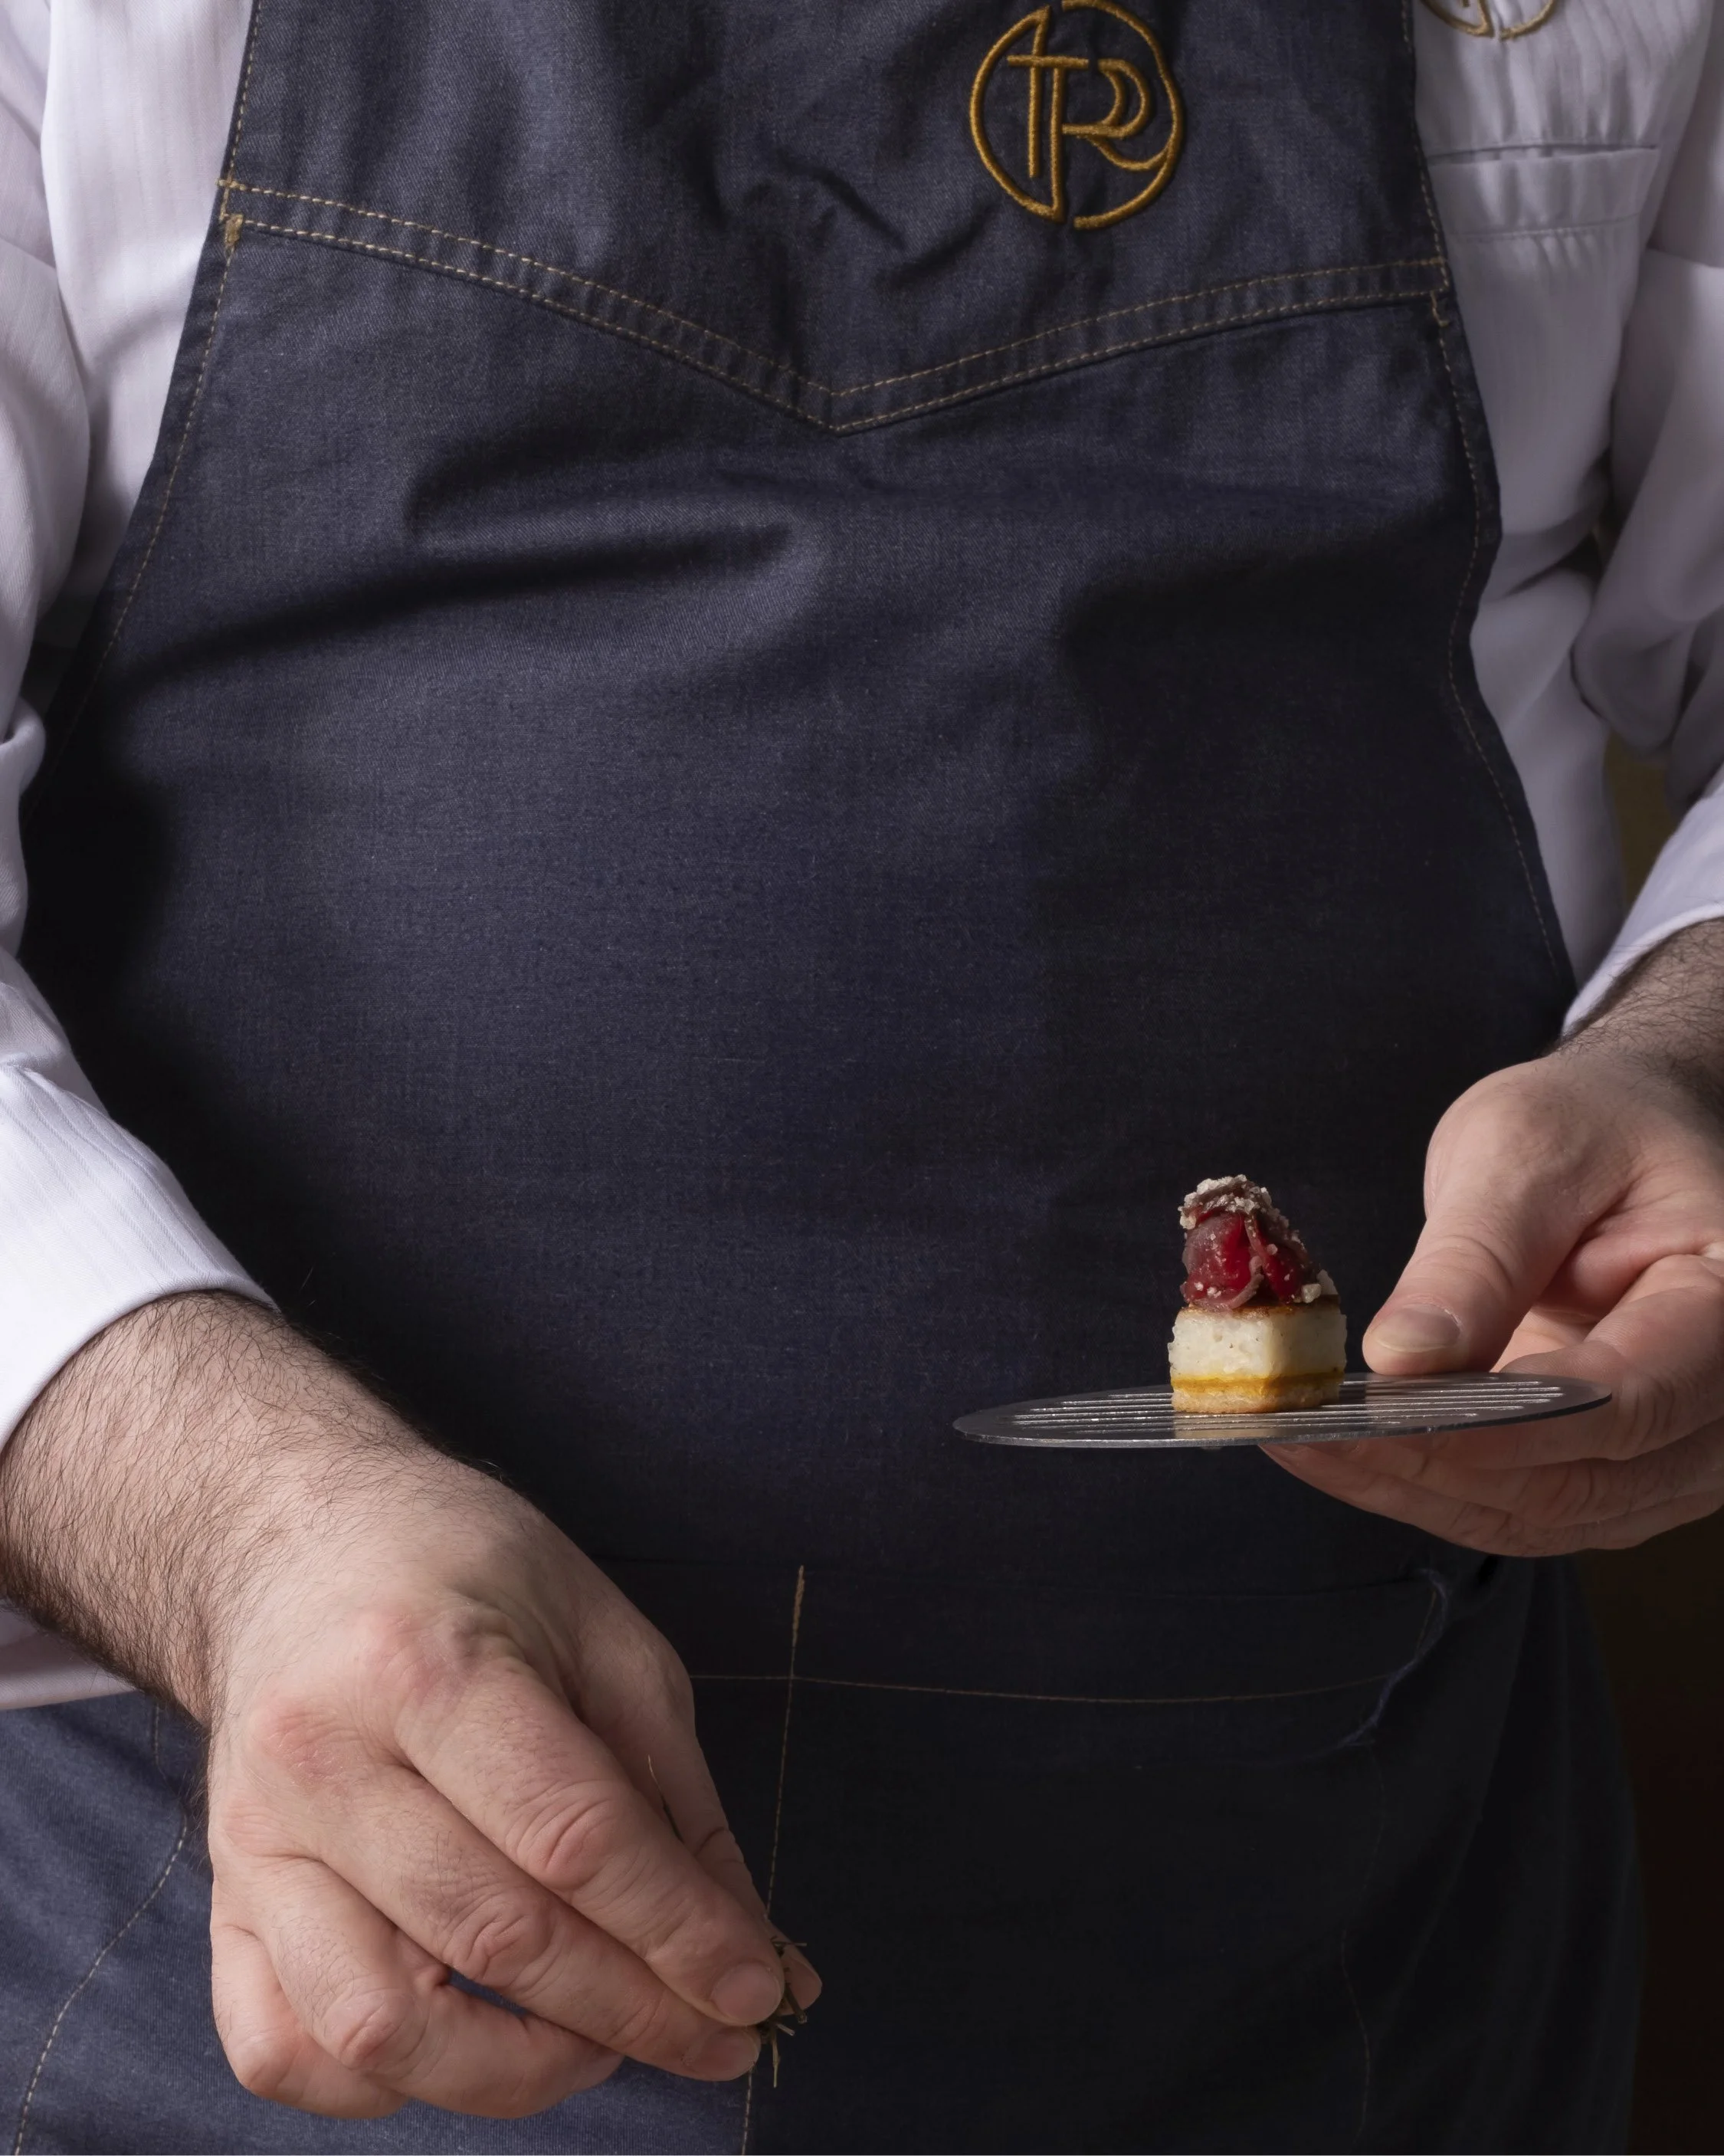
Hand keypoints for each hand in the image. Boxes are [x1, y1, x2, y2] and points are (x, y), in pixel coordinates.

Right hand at [0, 1295, 816, 2119]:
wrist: (292, 1537)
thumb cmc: (468, 1572)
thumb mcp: (603, 1636)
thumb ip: (679, 1799)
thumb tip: (756, 1959)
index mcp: (426, 1662)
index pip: (572, 1836)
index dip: (679, 1930)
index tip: (756, 1991)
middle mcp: (322, 1756)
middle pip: (494, 1933)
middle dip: (632, 2010)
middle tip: (718, 2037)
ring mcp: (254, 1838)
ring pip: (376, 2024)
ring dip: (515, 2072)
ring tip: (599, 2041)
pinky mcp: (225, 1898)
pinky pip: (281, 2050)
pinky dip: (382, 2085)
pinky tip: (469, 2042)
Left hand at [1271, 922, 1723, 1555]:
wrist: (1630, 1140)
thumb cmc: (1592, 1126)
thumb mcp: (1524, 1148)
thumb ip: (1474, 1257)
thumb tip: (1404, 1362)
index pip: (1624, 1400)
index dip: (1491, 1426)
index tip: (1371, 1414)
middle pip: (1580, 1479)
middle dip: (1428, 1465)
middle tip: (1297, 1428)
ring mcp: (1679, 1452)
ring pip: (1547, 1516)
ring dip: (1414, 1489)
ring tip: (1298, 1435)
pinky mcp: (1618, 1470)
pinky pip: (1525, 1506)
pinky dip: (1428, 1486)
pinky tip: (1341, 1447)